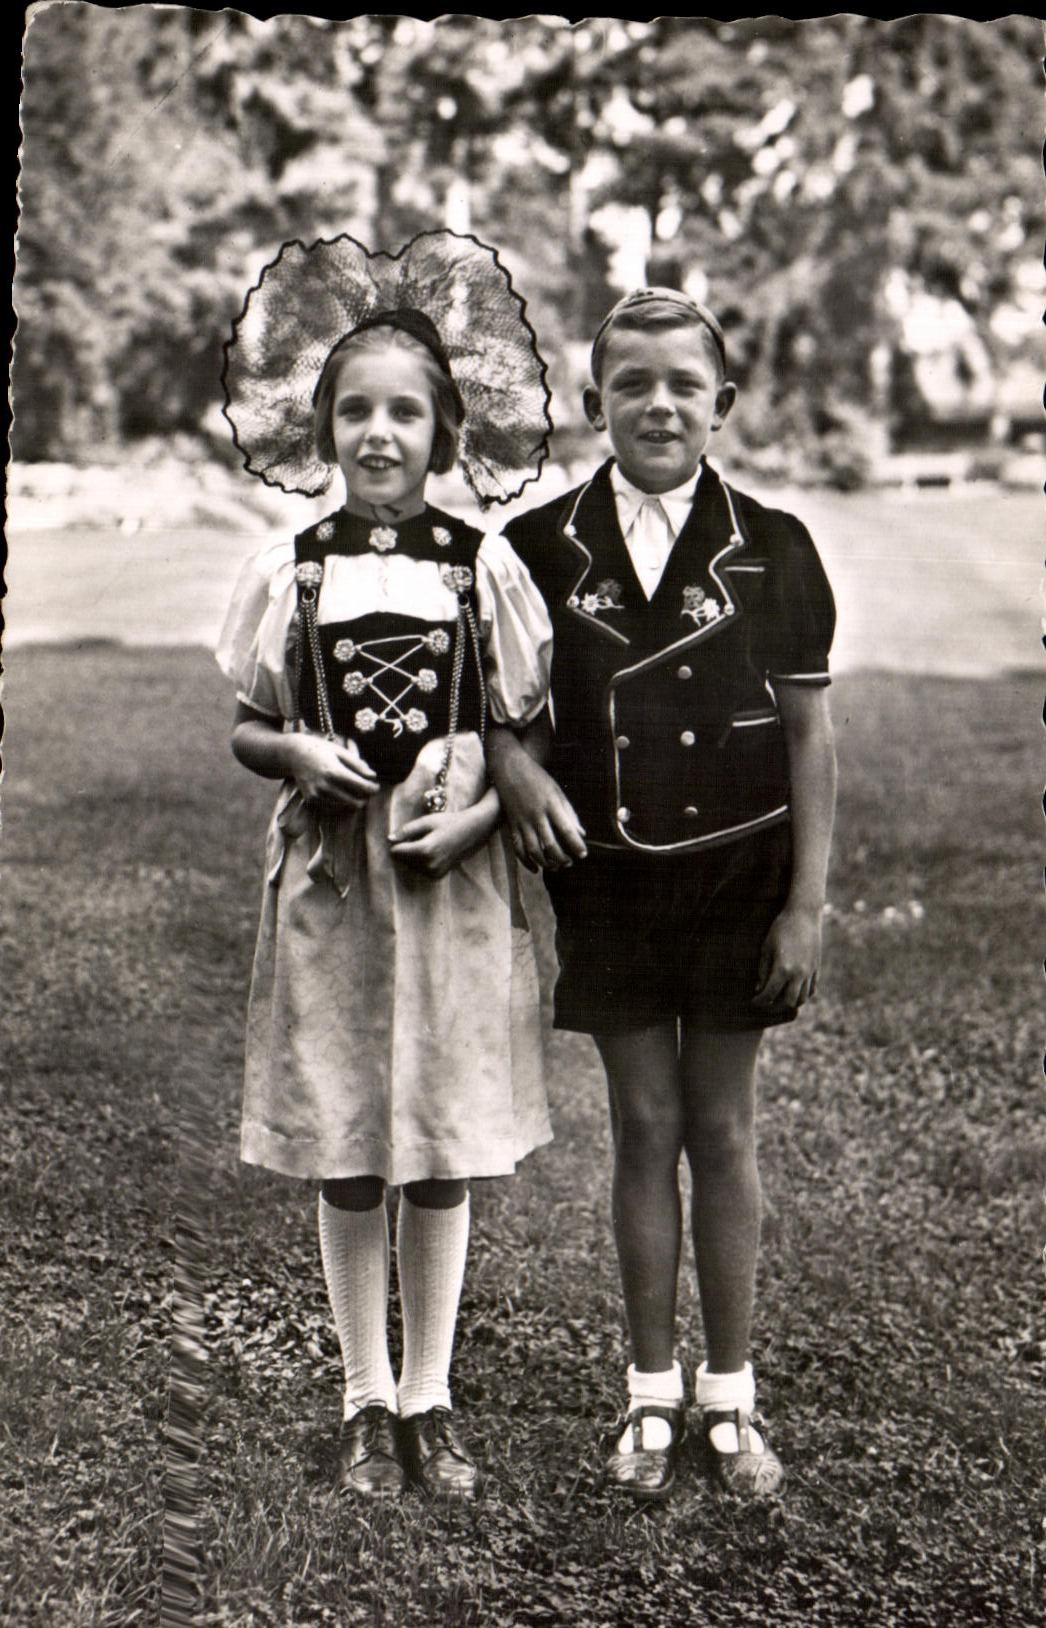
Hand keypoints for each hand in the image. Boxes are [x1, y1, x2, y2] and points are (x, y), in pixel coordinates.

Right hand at [288, 735, 378, 809]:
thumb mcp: (340, 751)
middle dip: (364, 797)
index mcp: (335, 772)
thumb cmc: (321, 750)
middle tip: (365, 790)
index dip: (373, 789)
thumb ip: (358, 765)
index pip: (361, 787)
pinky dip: (339, 803)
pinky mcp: (311, 800)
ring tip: (352, 789)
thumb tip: (373, 776)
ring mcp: (317, 795)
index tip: (376, 786)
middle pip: (355, 802)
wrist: (294, 754)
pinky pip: (333, 807)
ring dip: (352, 800)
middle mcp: (325, 786)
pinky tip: (339, 792)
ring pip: (345, 807)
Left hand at [387, 809, 485, 878]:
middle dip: (406, 849)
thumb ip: (406, 830)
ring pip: (410, 865)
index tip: (407, 834)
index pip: (396, 852)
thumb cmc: (450, 823)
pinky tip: (433, 851)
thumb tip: (389, 839)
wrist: (473, 832)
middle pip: (402, 860)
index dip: (398, 842)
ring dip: (413, 855)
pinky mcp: (438, 876)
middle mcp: (429, 865)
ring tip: (429, 843)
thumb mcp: (427, 822)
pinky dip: (421, 861)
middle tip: (422, 837)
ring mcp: (434, 872)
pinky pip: (420, 869)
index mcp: (424, 850)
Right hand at [492, 751, 586, 871]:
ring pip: (533, 850)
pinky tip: (535, 868)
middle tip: (569, 863)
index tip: (583, 854)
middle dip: (561, 858)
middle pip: (550, 844)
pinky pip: (518, 848)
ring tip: (555, 866)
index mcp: (551, 805)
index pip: (566, 830)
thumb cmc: (537, 778)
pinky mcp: (512, 824)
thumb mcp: (557, 791)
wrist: (509, 767)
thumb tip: (581, 833)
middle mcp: (536, 815)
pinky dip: (526, 861)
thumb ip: (569, 813)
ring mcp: (522, 821)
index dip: (576, 845)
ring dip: (545, 862)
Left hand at [753, 903, 822, 1007]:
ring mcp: (810, 972)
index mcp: (783, 969)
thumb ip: (763, 971)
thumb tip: (759, 989)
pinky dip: (803, 994)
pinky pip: (812, 989)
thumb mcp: (766, 948)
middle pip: (787, 1002)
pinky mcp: (816, 968)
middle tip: (766, 1000)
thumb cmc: (780, 929)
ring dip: (790, 1002)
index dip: (760, 1000)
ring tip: (780, 997)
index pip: (769, 994)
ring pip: (802, 998)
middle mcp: (798, 974)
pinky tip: (794, 990)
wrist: (804, 915)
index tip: (754, 1000)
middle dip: (775, 1005)